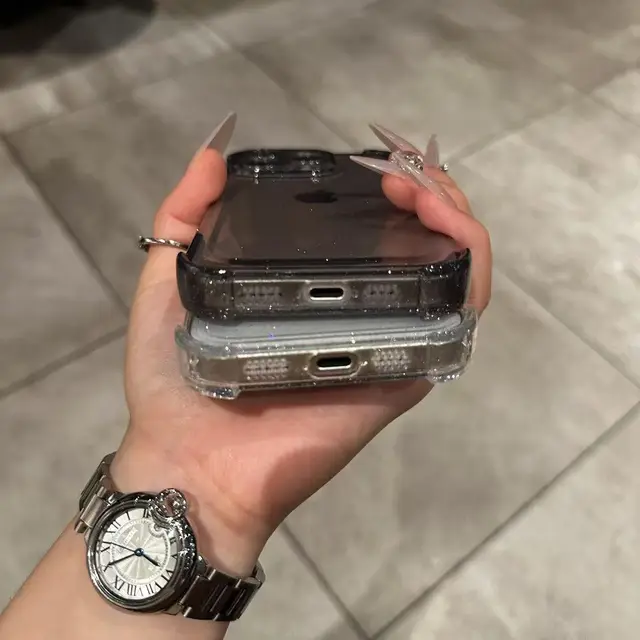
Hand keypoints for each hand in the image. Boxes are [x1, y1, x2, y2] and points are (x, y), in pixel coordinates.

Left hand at [112, 136, 491, 575]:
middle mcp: (357, 312)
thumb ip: (183, 222)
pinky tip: (447, 229)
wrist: (191, 462)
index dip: (389, 188)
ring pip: (453, 273)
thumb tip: (210, 154)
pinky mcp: (404, 373)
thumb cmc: (174, 381)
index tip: (373, 164)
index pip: (371, 231)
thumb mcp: (168, 285)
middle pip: (422, 244)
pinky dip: (469, 268)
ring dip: (456, 219)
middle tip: (402, 175)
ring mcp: (387, 342)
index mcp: (312, 291)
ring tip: (427, 192)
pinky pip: (457, 319)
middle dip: (430, 193)